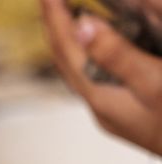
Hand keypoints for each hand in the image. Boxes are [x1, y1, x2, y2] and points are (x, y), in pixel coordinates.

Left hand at [42, 0, 161, 154]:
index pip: (67, 50)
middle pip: (66, 61)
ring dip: (71, 42)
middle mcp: (100, 106)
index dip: (55, 19)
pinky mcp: (126, 113)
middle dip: (56, 27)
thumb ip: (117, 55)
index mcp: (102, 97)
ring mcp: (112, 112)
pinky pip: (96, 78)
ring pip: (79, 71)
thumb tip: (84, 26)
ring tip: (67, 17)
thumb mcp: (154, 83)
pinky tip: (100, 49)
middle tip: (50, 0)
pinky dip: (91, 55)